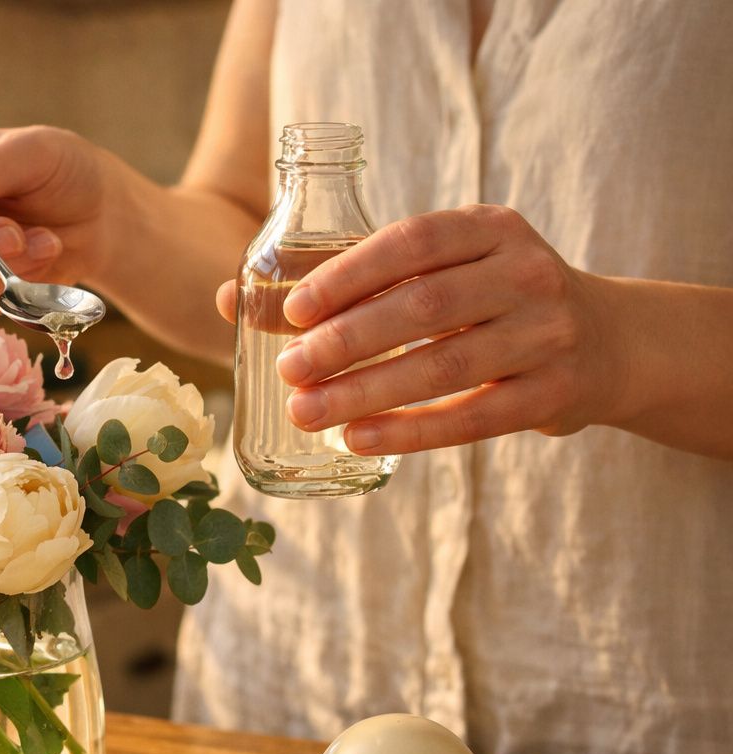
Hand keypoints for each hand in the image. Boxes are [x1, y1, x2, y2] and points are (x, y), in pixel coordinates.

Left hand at [215, 205, 623, 454]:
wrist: (610, 343)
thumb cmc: (490, 300)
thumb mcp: (439, 272)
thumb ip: (348, 281)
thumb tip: (230, 299)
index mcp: (492, 228)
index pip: (413, 242)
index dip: (349, 274)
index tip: (292, 309)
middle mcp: (527, 273)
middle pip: (424, 307)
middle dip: (347, 340)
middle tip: (288, 368)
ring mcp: (547, 334)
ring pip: (444, 365)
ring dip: (366, 392)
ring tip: (304, 412)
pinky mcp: (554, 395)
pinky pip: (472, 417)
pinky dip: (409, 431)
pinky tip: (356, 439)